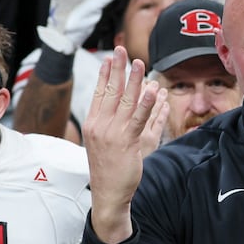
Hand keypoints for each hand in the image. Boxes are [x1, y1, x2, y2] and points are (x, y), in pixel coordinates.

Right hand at [82, 48, 166, 242]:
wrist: (108, 193)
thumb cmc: (109, 169)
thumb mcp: (104, 143)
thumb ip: (110, 124)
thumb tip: (116, 108)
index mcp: (92, 124)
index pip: (99, 93)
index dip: (106, 74)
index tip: (110, 58)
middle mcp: (99, 126)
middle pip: (110, 92)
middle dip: (117, 69)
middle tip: (122, 50)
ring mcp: (111, 133)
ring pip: (125, 101)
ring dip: (133, 80)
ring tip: (139, 63)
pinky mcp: (126, 142)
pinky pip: (137, 119)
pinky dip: (145, 103)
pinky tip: (150, 91)